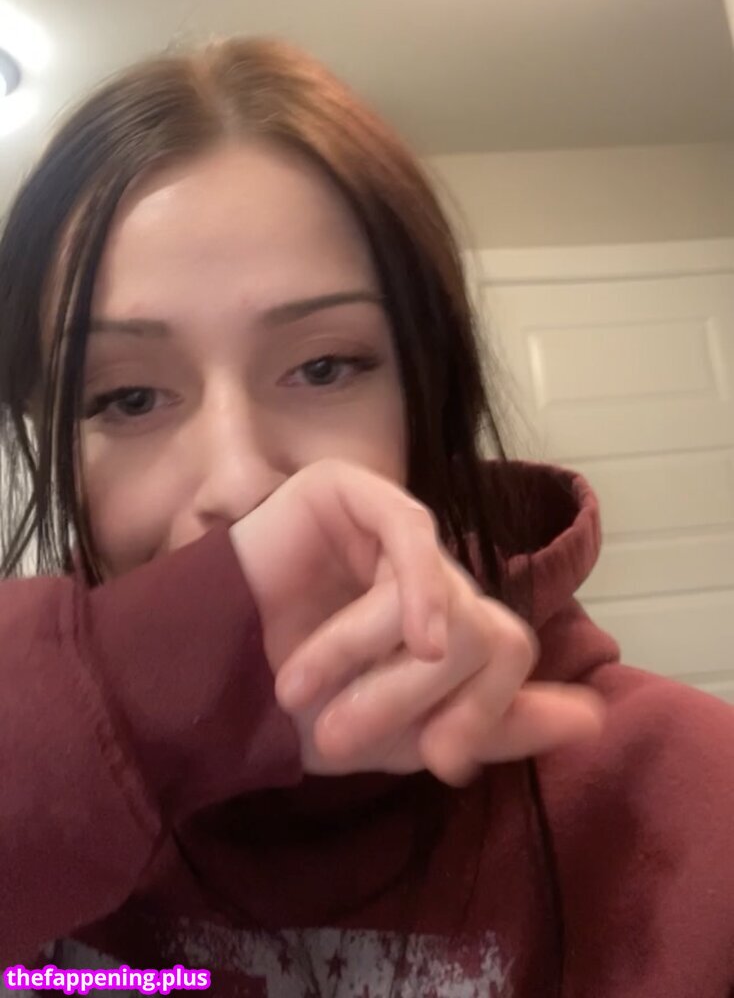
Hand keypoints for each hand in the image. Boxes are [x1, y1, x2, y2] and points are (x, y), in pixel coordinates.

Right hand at [231, 459, 603, 784]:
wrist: (205, 677)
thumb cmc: (297, 707)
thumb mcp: (406, 734)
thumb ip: (495, 726)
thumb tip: (593, 718)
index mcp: (446, 619)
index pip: (509, 653)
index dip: (489, 712)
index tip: (439, 764)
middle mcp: (430, 570)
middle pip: (484, 631)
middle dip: (415, 697)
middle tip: (340, 737)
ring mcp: (393, 525)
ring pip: (443, 596)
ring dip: (371, 660)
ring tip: (297, 688)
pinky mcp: (353, 493)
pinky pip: (412, 532)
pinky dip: (415, 589)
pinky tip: (410, 633)